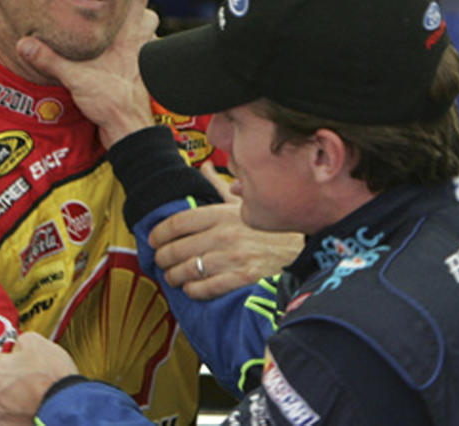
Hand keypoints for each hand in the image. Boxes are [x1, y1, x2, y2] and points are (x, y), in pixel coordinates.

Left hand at [0, 332, 78, 423]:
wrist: (66, 406)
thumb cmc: (49, 376)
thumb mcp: (32, 341)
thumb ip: (14, 342)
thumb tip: (14, 348)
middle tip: (17, 369)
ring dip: (2, 394)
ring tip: (25, 389)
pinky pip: (0, 415)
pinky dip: (10, 410)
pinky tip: (27, 403)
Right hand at [17, 0, 157, 147]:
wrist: (128, 129)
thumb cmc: (112, 102)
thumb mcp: (75, 77)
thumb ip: (49, 58)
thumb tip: (24, 43)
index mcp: (128, 34)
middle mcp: (140, 42)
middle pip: (145, 10)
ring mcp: (142, 58)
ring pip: (146, 30)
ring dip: (137, 21)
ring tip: (121, 15)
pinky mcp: (140, 74)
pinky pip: (141, 50)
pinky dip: (134, 45)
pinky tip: (120, 50)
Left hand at [148, 162, 303, 298]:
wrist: (306, 248)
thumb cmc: (272, 226)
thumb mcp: (246, 202)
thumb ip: (220, 186)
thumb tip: (203, 167)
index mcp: (222, 213)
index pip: (178, 222)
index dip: (159, 232)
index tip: (153, 239)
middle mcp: (225, 234)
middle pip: (177, 248)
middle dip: (162, 258)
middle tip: (159, 261)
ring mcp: (233, 257)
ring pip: (187, 270)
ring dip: (174, 276)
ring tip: (172, 277)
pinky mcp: (243, 278)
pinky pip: (205, 288)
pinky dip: (193, 290)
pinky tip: (192, 288)